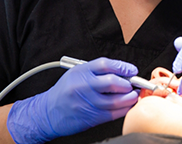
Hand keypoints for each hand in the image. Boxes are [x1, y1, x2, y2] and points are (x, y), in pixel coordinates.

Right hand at [7, 57, 139, 143]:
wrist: (47, 112)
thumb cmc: (65, 91)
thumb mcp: (77, 74)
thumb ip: (97, 72)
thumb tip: (123, 73)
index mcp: (81, 72)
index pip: (105, 64)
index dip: (122, 66)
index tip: (132, 70)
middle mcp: (83, 86)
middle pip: (112, 82)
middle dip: (128, 83)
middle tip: (134, 84)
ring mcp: (87, 102)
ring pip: (115, 100)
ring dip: (129, 98)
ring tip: (133, 95)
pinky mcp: (90, 117)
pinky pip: (112, 113)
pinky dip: (124, 109)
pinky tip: (127, 106)